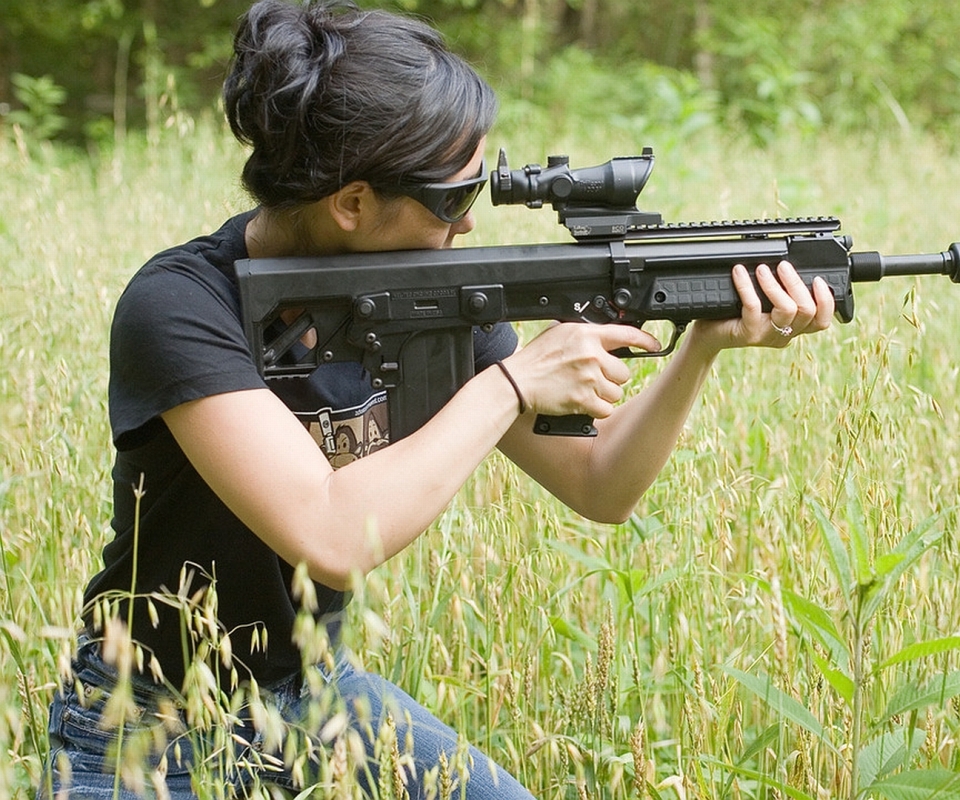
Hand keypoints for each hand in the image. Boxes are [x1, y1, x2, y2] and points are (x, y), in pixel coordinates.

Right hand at [502, 322, 659, 419]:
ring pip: (616, 391)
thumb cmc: (535, 359)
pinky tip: (583, 403)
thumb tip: (605, 335)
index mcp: (586, 335)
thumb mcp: (559, 333)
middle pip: (623, 372)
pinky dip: (597, 409)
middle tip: (592, 378)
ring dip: (604, 394)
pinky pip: (606, 408)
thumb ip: (584, 334)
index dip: (645, 340)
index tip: (654, 345)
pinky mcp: (584, 400)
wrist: (518, 382)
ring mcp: (589, 378)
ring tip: (583, 390)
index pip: (626, 334)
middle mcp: (591, 355)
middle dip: (611, 378)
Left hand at [691, 260, 834, 351]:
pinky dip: (747, 285)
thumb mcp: (762, 301)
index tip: (818, 280)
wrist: (708, 334)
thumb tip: (788, 262)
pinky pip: (754, 306)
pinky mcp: (749, 334)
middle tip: (783, 266)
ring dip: (776, 284)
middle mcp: (784, 334)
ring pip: (787, 309)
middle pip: (807, 311)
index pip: (821, 321)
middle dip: (797, 283)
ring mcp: (767, 336)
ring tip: (762, 269)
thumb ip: (779, 290)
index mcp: (793, 327)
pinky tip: (739, 272)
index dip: (827, 302)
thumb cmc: (734, 314)